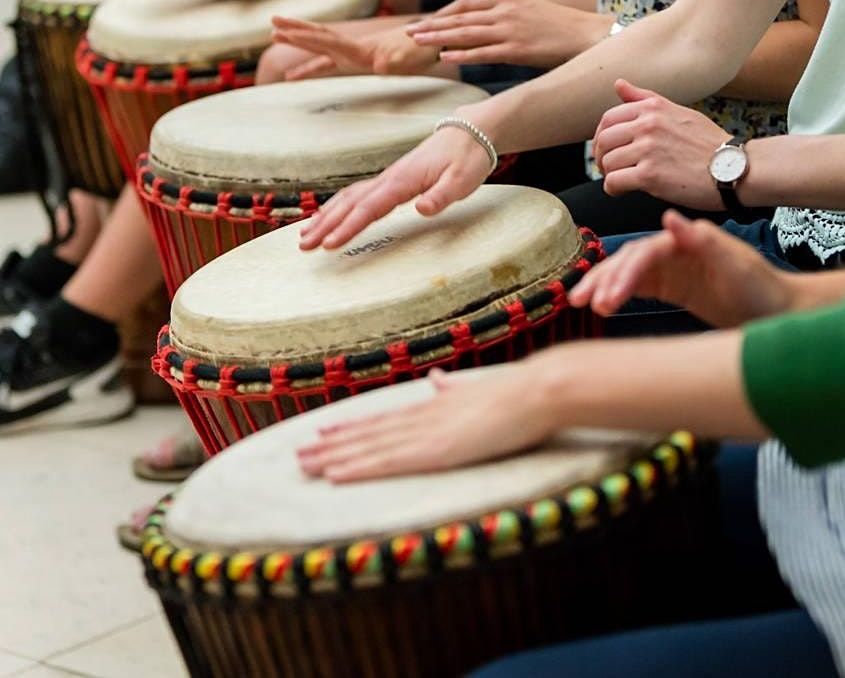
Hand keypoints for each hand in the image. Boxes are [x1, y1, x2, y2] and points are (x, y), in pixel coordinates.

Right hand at [272, 16, 438, 78]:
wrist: (431, 42)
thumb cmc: (422, 51)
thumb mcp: (410, 57)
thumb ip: (396, 60)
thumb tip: (381, 66)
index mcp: (363, 49)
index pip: (330, 41)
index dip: (308, 38)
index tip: (287, 33)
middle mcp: (354, 47)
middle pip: (320, 36)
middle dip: (296, 31)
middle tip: (273, 24)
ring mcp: (354, 52)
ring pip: (320, 45)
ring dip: (298, 40)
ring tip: (274, 35)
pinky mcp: (358, 60)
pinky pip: (328, 63)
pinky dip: (311, 67)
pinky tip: (295, 77)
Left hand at [297, 364, 557, 481]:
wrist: (537, 391)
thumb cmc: (517, 394)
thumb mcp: (476, 389)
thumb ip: (452, 388)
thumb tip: (436, 378)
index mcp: (434, 406)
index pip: (385, 419)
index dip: (353, 427)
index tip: (324, 431)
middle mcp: (423, 417)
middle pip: (368, 433)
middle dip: (332, 445)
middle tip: (298, 454)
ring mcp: (426, 433)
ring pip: (369, 446)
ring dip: (334, 457)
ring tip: (304, 464)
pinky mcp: (435, 450)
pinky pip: (387, 462)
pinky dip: (357, 468)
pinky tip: (334, 474)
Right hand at [298, 125, 492, 249]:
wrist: (469, 132)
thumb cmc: (467, 158)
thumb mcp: (462, 180)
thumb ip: (441, 196)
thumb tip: (422, 210)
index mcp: (403, 181)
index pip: (369, 208)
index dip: (348, 227)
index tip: (330, 244)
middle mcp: (389, 178)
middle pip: (350, 204)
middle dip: (325, 225)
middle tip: (303, 245)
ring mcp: (388, 178)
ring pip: (349, 198)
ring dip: (326, 216)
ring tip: (305, 235)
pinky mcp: (391, 180)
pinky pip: (357, 194)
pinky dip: (338, 206)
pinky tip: (327, 216)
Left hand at [407, 0, 612, 69]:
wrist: (589, 35)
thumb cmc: (564, 28)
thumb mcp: (533, 13)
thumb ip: (509, 16)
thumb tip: (490, 28)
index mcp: (509, 0)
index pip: (467, 3)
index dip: (444, 13)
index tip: (428, 21)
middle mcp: (506, 11)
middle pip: (460, 17)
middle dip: (432, 25)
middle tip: (409, 32)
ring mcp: (511, 29)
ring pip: (466, 33)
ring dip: (438, 38)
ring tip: (417, 43)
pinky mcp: (518, 49)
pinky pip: (483, 52)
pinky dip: (462, 54)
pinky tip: (445, 58)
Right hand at [568, 209, 796, 323]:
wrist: (780, 311)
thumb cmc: (763, 288)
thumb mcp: (736, 264)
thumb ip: (701, 241)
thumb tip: (667, 216)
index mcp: (686, 240)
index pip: (645, 253)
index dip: (624, 273)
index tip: (609, 296)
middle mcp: (674, 249)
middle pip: (629, 260)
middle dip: (604, 279)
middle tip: (584, 301)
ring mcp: (671, 268)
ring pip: (627, 273)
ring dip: (603, 286)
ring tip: (581, 304)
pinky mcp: (672, 286)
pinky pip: (636, 288)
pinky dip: (617, 294)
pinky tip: (601, 306)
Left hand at [592, 79, 728, 207]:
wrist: (735, 169)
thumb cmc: (709, 144)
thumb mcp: (679, 112)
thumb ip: (646, 99)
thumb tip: (618, 84)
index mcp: (653, 108)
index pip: (608, 119)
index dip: (601, 137)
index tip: (608, 150)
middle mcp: (648, 125)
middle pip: (603, 141)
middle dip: (601, 157)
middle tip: (610, 169)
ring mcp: (648, 149)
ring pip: (607, 162)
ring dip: (609, 175)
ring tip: (621, 181)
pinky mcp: (650, 175)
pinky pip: (614, 182)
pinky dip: (612, 189)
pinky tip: (622, 191)